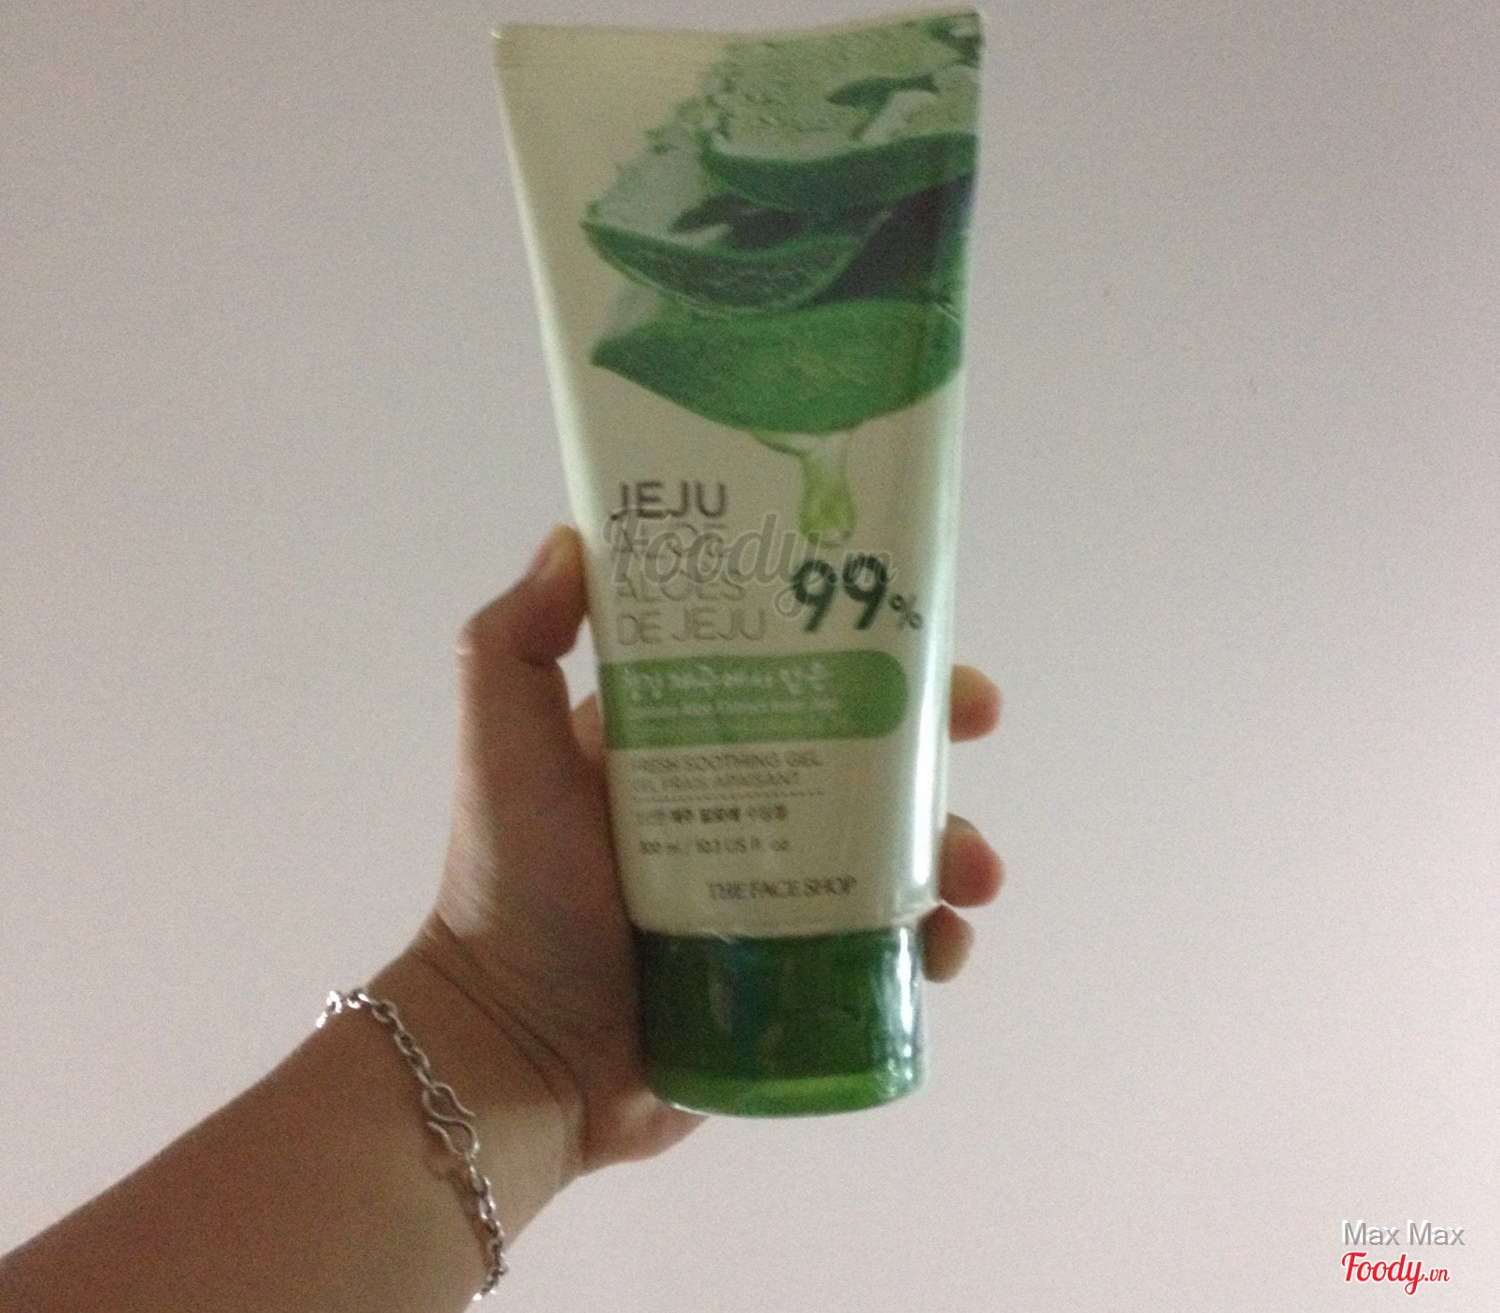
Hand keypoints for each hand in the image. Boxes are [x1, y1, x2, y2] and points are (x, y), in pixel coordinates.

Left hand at [412, 525, 1003, 1176]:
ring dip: (949, 848)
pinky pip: (881, 947)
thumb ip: (512, 641)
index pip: (787, 669)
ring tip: (970, 877)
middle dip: (929, 742)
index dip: (858, 640)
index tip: (919, 631)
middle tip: (974, 732)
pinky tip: (941, 950)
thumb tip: (573, 538)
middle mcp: (739, 803)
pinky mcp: (792, 973)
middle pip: (860, 755)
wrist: (516, 1053)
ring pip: (888, 851)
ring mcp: (773, 891)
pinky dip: (928, 943)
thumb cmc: (515, 887)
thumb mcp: (502, 745)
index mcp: (686, 739)